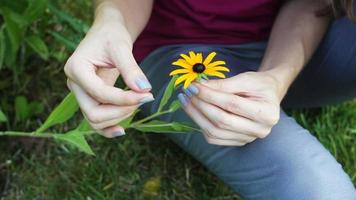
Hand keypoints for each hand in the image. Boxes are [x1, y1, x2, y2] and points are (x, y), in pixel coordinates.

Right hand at [64, 19, 153, 137]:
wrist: (107, 33)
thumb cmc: (112, 35)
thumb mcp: (121, 46)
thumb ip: (131, 68)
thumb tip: (144, 89)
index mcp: (76, 68)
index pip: (99, 93)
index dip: (124, 98)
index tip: (147, 95)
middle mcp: (74, 84)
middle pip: (93, 113)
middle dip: (120, 111)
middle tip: (143, 99)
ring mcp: (81, 94)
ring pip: (95, 120)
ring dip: (118, 118)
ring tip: (138, 103)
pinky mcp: (90, 99)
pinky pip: (96, 121)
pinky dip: (108, 128)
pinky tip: (123, 129)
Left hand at [179, 71, 282, 145]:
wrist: (269, 96)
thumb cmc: (259, 85)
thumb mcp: (245, 79)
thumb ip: (223, 84)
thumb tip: (198, 87)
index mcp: (267, 112)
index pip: (232, 104)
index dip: (210, 95)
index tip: (194, 86)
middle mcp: (260, 130)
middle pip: (222, 120)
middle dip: (200, 105)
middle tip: (187, 92)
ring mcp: (248, 139)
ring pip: (215, 132)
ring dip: (196, 116)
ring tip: (186, 101)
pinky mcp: (238, 142)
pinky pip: (214, 138)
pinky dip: (201, 125)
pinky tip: (194, 112)